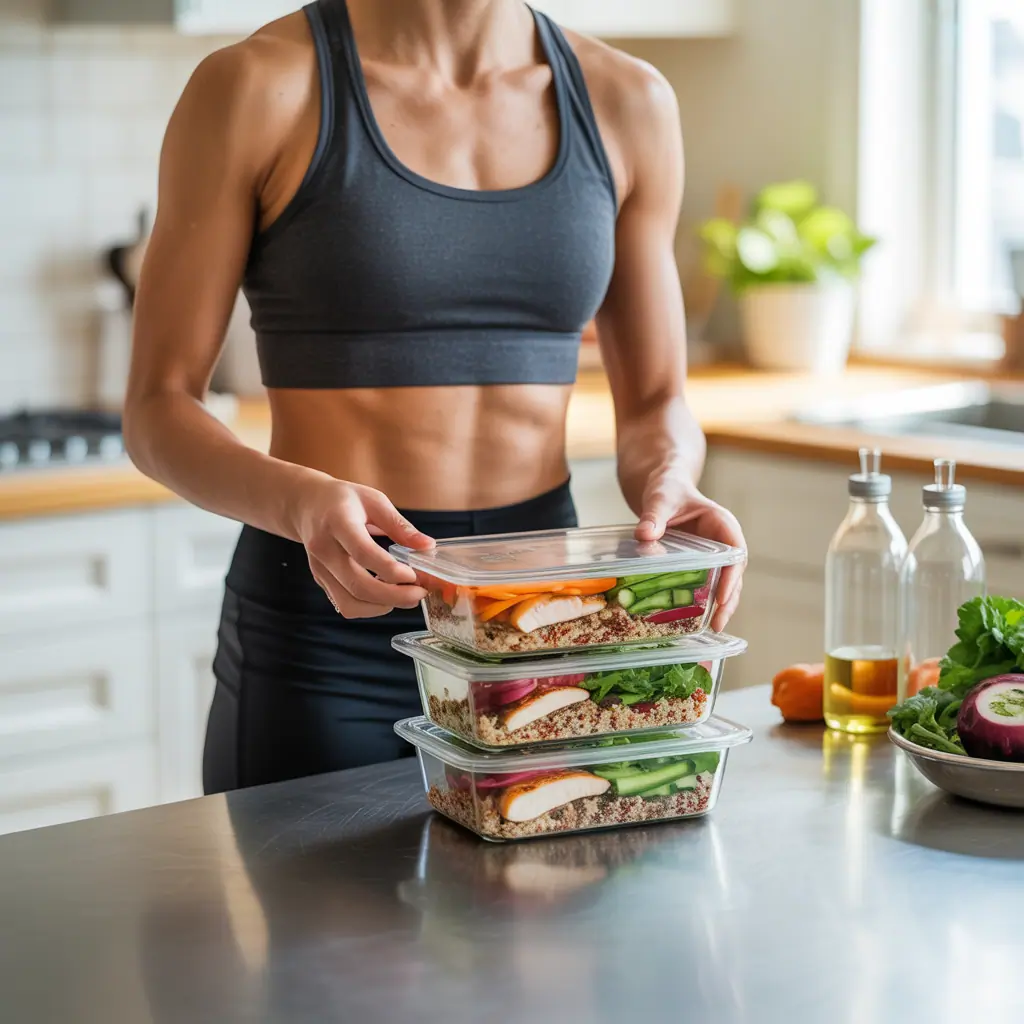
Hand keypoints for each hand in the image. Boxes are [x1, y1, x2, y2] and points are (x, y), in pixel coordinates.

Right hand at [290, 474, 434, 617]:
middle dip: (394, 596)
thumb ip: (400, 525)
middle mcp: (324, 549)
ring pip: (350, 603)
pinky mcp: (321, 581)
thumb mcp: (374, 501)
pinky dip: (370, 607)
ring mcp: (320, 569)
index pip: (363, 552)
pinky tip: (386, 594)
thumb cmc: (343, 500)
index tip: (415, 575)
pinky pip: (346, 605)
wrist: (306, 505)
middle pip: (357, 585)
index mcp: (338, 522)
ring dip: (382, 606)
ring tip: (406, 595)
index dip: (391, 570)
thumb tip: (428, 546)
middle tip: (419, 593)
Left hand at [635, 473, 746, 630]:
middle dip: (729, 600)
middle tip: (718, 624)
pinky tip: (696, 619)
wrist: (664, 488)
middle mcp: (724, 543)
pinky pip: (706, 584)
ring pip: (724, 584)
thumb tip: (644, 534)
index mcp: (722, 524)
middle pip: (734, 575)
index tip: (722, 597)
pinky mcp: (701, 564)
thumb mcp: (661, 498)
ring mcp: (715, 556)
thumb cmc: (669, 488)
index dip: (732, 576)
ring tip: (713, 628)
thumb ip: (654, 515)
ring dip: (720, 606)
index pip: (735, 553)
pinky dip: (704, 601)